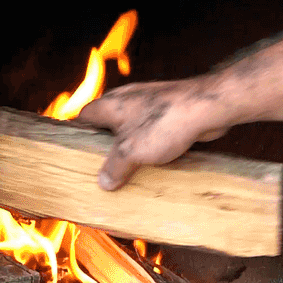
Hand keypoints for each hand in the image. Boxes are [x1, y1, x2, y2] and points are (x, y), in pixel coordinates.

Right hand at [78, 77, 230, 189]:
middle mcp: (127, 100)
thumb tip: (103, 182)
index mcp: (110, 105)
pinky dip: (151, 144)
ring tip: (130, 169)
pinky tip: (156, 161)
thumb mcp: (131, 151)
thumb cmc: (164, 123)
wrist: (206, 107)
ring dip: (131, 146)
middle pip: (107, 123)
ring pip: (131, 128)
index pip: (84, 116)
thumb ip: (114, 167)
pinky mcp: (168, 111)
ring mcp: (149, 104)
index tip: (77, 153)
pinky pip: (152, 130)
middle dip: (106, 145)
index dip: (78, 134)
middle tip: (105, 168)